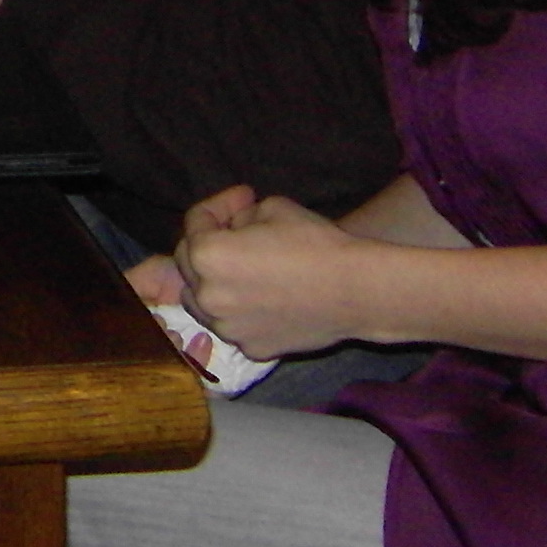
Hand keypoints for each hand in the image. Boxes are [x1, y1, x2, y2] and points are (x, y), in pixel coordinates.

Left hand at [167, 186, 368, 360]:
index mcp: (206, 256)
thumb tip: (233, 224)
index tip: (243, 197)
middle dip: (209, 242)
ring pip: (204, 300)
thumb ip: (240, 215)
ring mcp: (228, 328)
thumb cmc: (315, 243)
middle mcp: (207, 296)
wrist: (356, 290)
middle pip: (190, 264)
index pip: (195, 223)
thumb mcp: (272, 207)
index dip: (218, 205)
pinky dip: (240, 309)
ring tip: (244, 266)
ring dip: (215, 280)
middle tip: (238, 230)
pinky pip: (234, 323)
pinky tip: (265, 296)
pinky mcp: (251, 348)